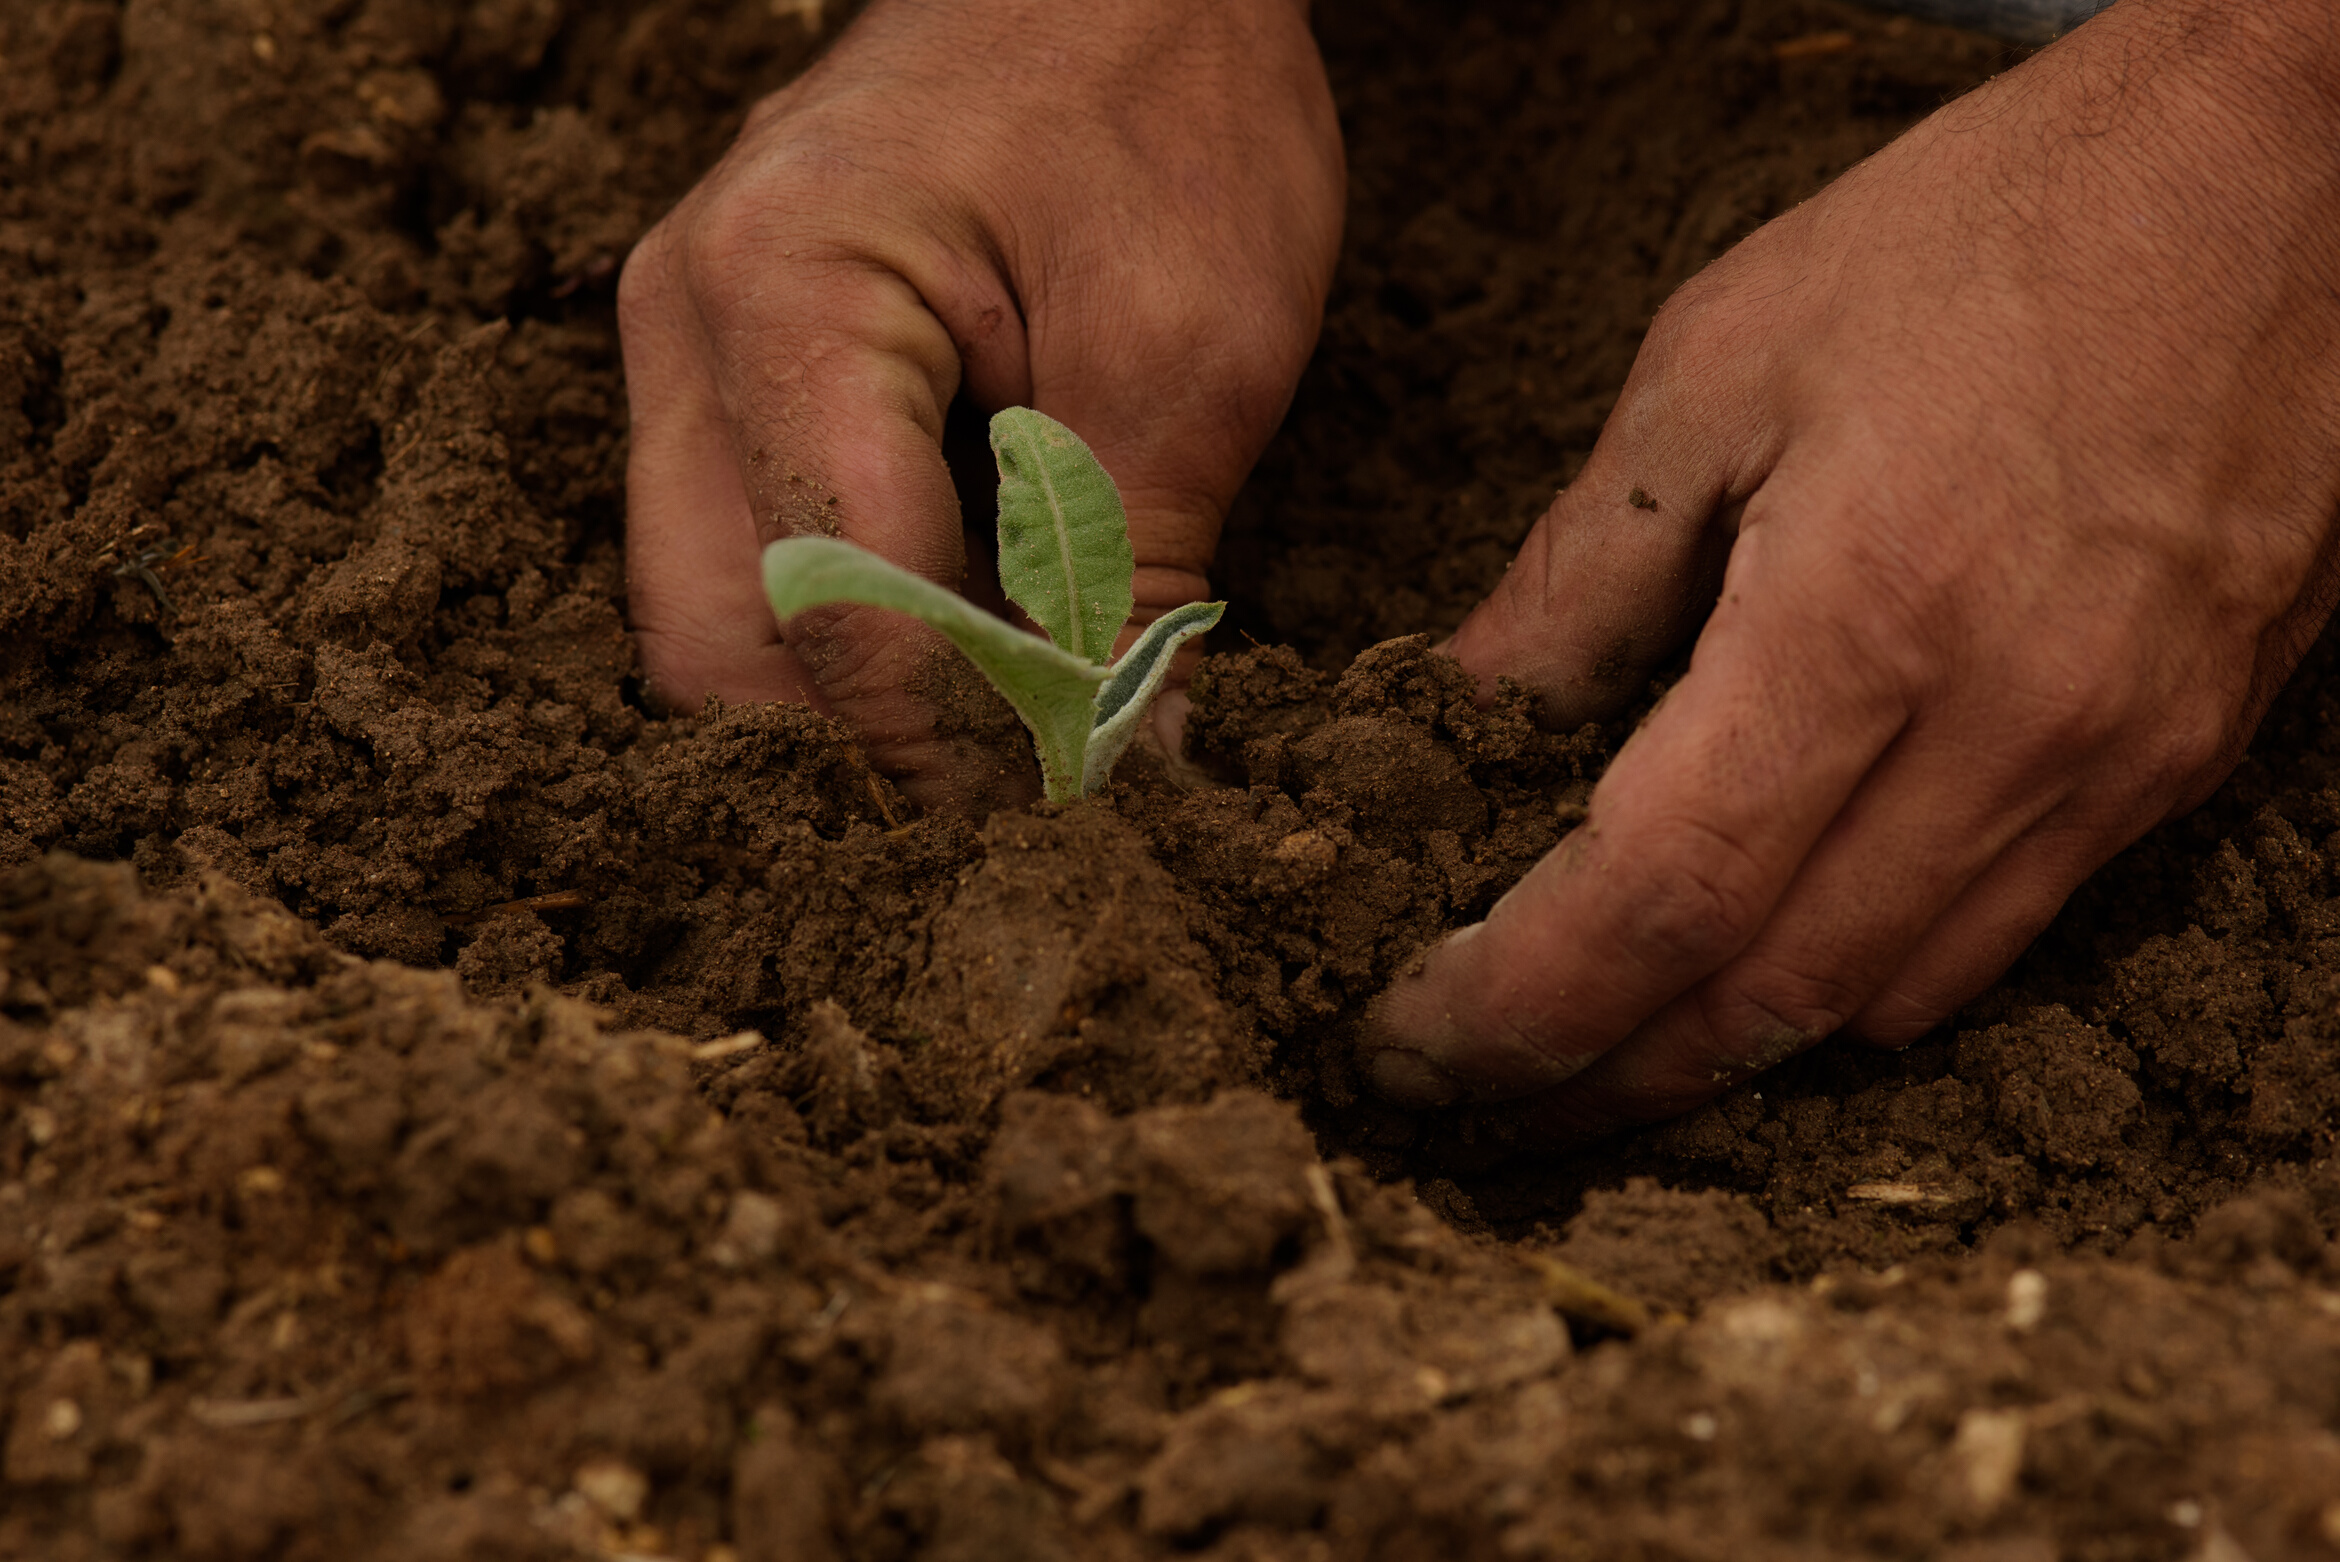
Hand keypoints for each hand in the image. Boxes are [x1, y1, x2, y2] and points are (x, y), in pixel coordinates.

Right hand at [619, 0, 1341, 808]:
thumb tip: (1117, 771)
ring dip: (849, 707)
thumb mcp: (1189, 354)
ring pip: (716, 613)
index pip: (839, 615)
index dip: (950, 762)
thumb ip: (1130, 583)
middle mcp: (686, 327)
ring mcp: (687, 342)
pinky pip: (748, 546)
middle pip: (715, 646)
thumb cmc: (1162, 99)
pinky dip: (850, 631)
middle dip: (856, 762)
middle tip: (1011, 830)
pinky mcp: (730, 360)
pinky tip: (968, 660)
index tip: (1056, 847)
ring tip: (1001, 758)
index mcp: (786, 304)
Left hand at [1361, 1, 2339, 1133]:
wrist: (2284, 174)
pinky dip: (1854, 986)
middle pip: (1765, 1000)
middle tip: (1474, 1092)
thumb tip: (1455, 720)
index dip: (1517, 1003)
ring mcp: (2116, 763)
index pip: (1659, 899)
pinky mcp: (2180, 764)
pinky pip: (1996, 942)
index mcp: (1864, 615)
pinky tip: (1763, 955)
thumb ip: (1580, 577)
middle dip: (1599, 1076)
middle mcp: (2009, 728)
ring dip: (1723, 1054)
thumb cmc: (1980, 237)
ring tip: (1592, 1041)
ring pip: (1885, 1004)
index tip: (1408, 1041)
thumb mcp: (1719, 368)